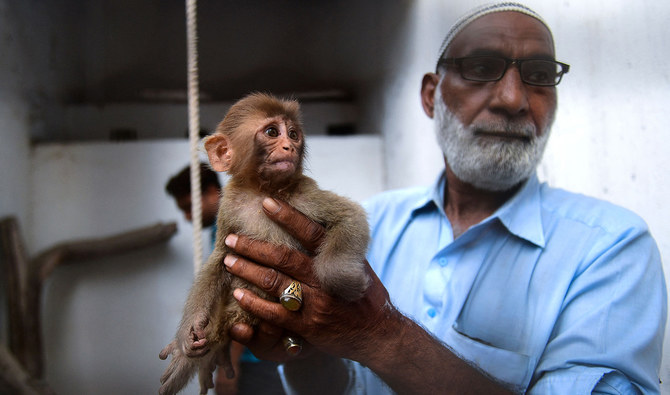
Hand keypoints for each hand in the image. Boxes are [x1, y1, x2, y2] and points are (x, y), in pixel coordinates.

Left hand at [223, 197, 397, 363]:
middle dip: (253, 247)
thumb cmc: (365, 297)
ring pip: (274, 282)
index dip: (289, 216)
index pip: (311, 233)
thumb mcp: (357, 266)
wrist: (379, 334)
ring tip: (229, 261)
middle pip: (284, 257)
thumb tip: (312, 223)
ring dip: (247, 270)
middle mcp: (325, 280)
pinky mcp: (308, 326)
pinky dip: (254, 303)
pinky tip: (238, 294)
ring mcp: (316, 304)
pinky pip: (274, 313)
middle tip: (231, 238)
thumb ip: (335, 250)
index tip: (267, 202)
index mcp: (338, 260)